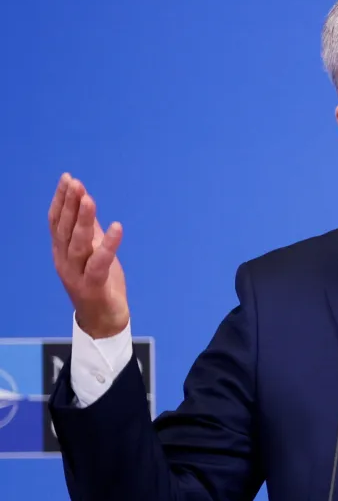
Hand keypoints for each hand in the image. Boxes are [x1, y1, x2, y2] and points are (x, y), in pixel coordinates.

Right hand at [49, 173, 129, 338]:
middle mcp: (65, 262)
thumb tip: (87, 203)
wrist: (104, 321)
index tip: (68, 178)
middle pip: (64, 230)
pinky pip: (99, 264)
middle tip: (76, 183)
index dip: (61, 200)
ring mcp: (77, 275)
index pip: (57, 222)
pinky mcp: (93, 287)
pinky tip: (116, 228)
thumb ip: (89, 230)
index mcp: (62, 252)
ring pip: (78, 245)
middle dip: (69, 205)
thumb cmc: (100, 284)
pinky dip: (108, 246)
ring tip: (90, 200)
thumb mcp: (93, 252)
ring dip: (82, 221)